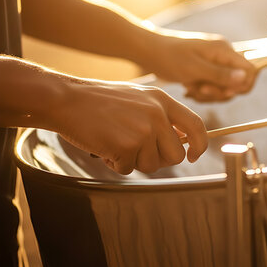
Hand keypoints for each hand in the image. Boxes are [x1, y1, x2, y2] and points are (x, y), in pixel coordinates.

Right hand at [51, 80, 207, 174]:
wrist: (66, 99)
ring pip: (151, 165)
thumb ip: (160, 115)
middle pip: (176, 155)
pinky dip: (115, 163)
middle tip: (136, 150)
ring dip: (133, 161)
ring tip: (115, 141)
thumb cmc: (98, 101)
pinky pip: (128, 169)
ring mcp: (143, 130)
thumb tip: (180, 143)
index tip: (192, 156)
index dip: (200, 145)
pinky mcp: (127, 146)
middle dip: (158, 159)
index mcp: (162, 100)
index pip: (196, 126)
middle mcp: (157, 114)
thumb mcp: (137, 98)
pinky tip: (104, 145)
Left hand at [139, 32, 256, 101]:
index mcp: (224, 51)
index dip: (242, 86)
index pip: (250, 70)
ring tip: (191, 88)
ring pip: (224, 89)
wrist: (150, 52)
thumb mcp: (195, 69)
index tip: (223, 92)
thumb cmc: (170, 57)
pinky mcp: (206, 72)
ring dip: (209, 95)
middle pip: (237, 84)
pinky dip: (202, 94)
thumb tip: (245, 78)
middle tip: (200, 89)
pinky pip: (213, 89)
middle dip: (220, 93)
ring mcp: (215, 65)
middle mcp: (223, 56)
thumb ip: (220, 75)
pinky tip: (189, 89)